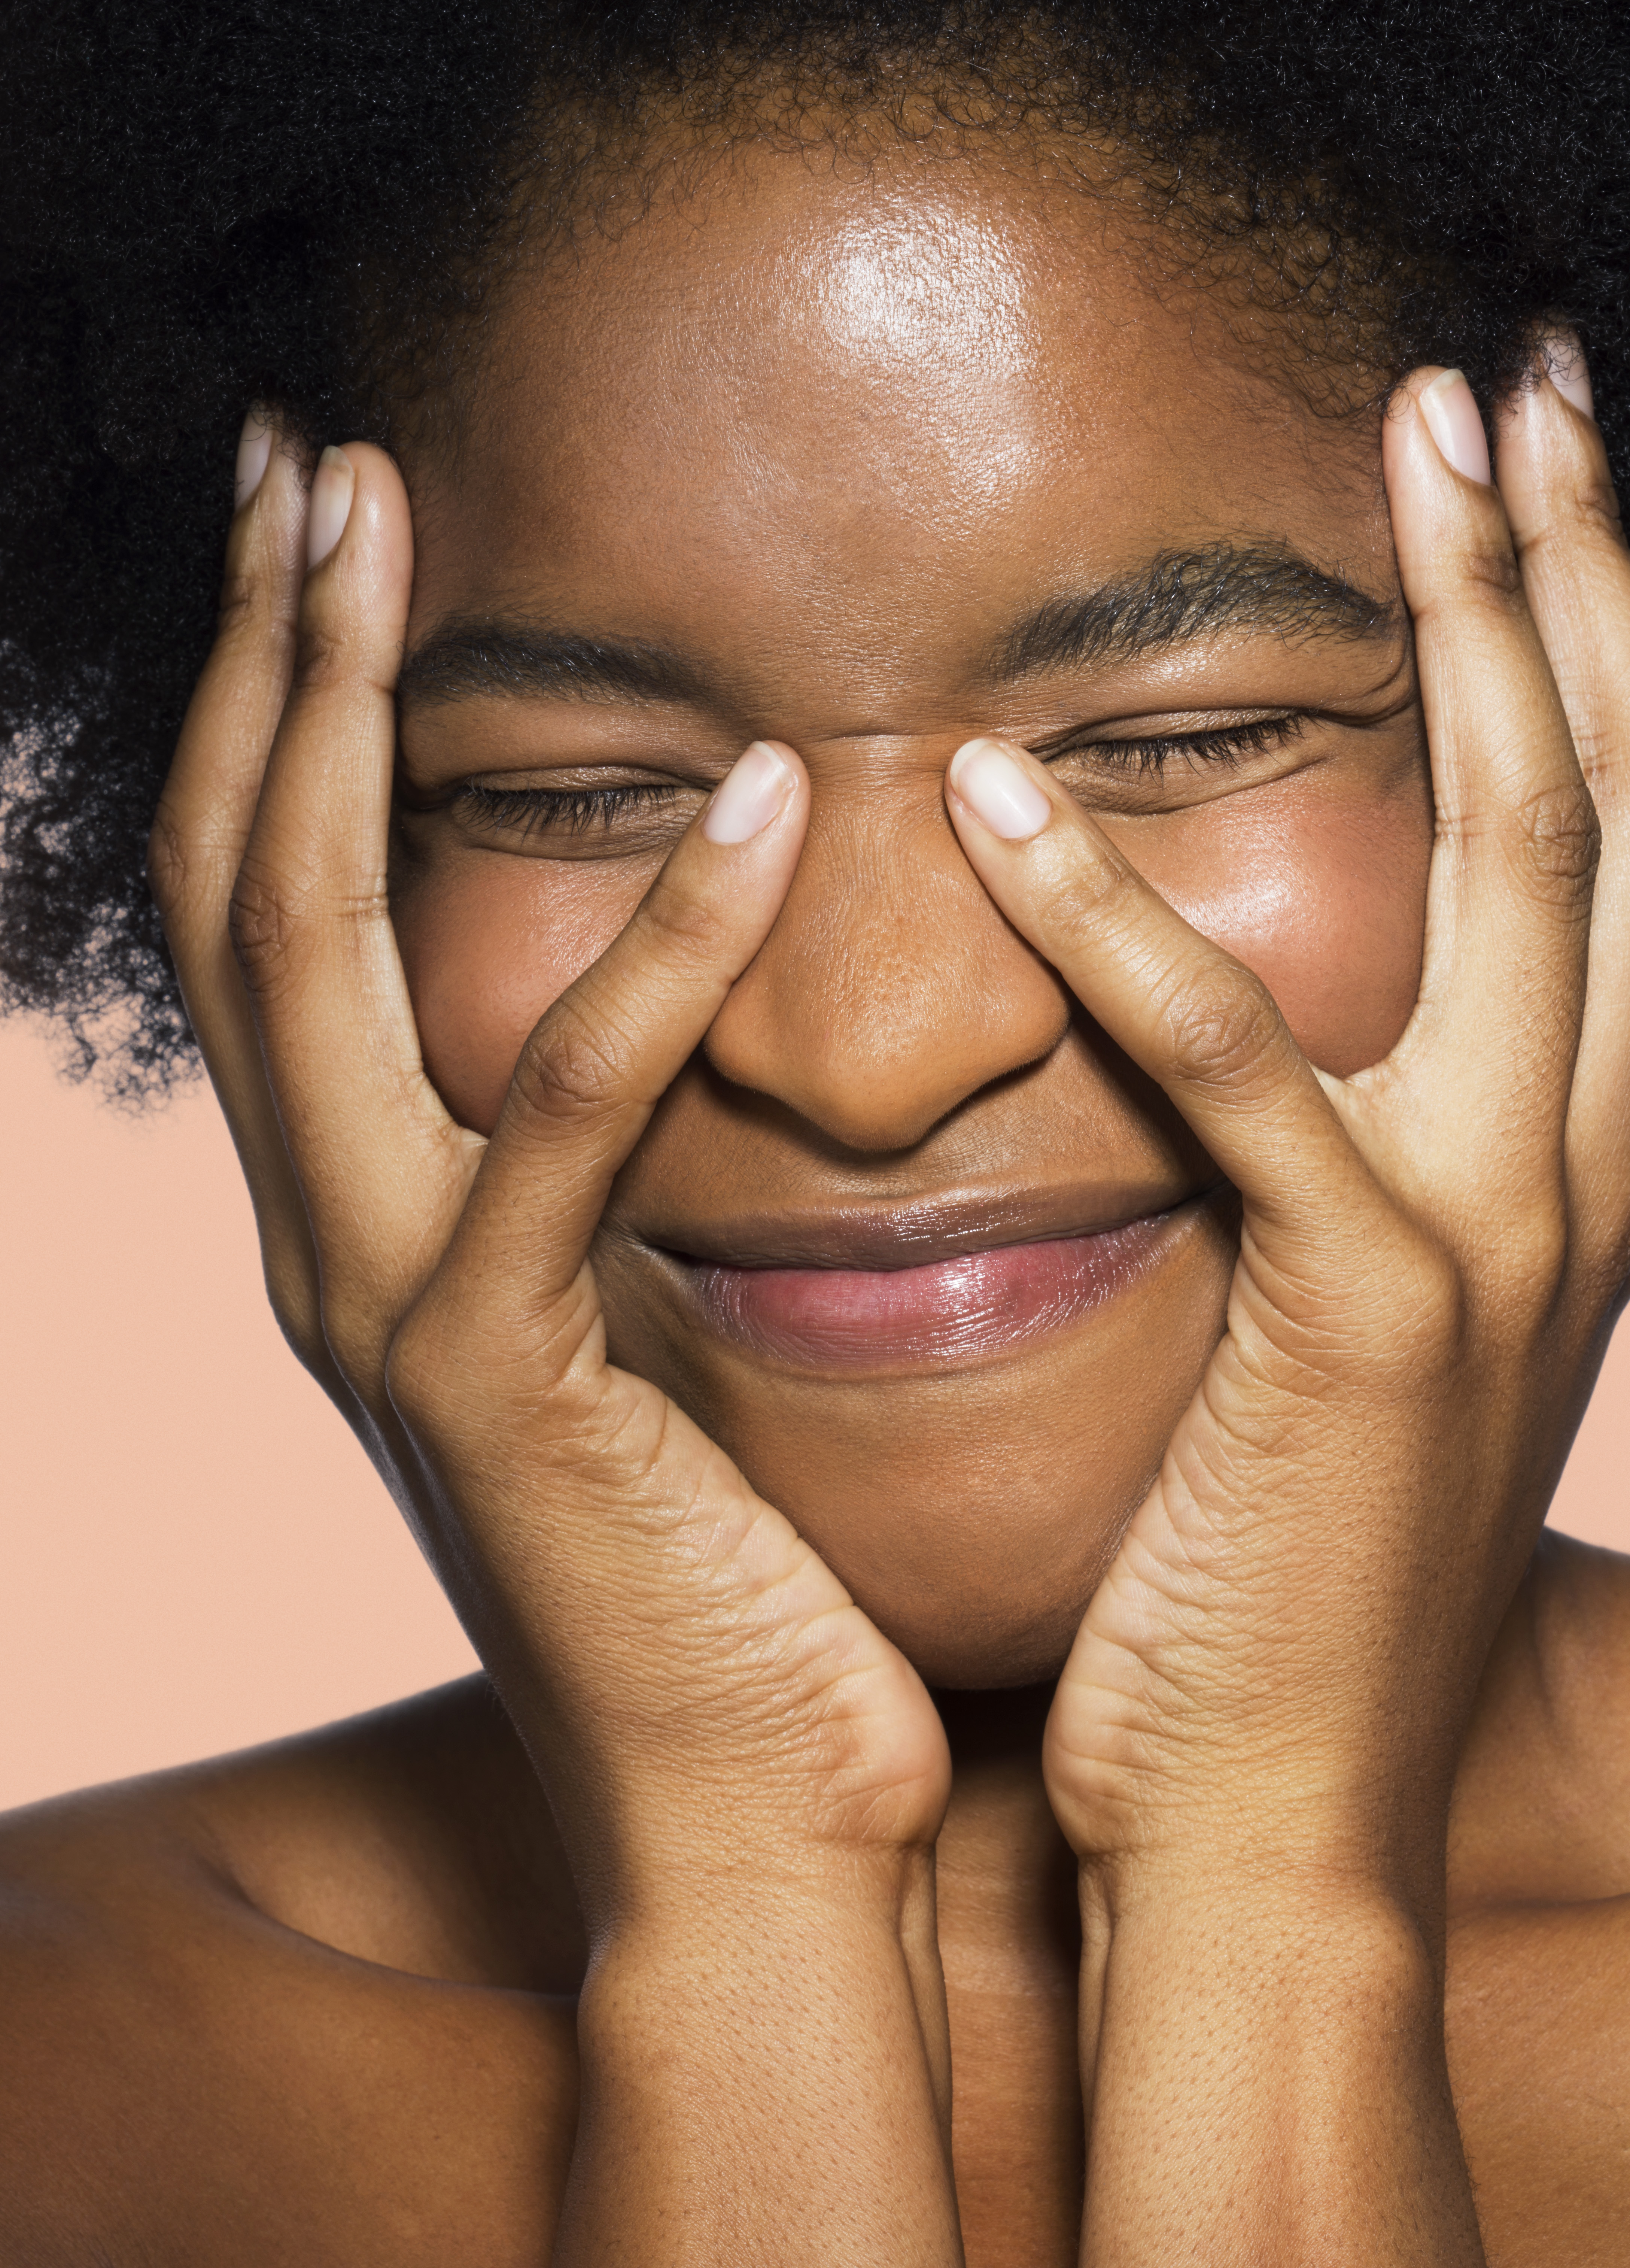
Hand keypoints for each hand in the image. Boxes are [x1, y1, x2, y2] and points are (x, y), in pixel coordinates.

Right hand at [150, 433, 949, 1929]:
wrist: (755, 1811)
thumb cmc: (729, 1556)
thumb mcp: (636, 1312)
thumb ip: (612, 1160)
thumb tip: (680, 972)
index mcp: (363, 1215)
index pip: (265, 912)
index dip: (263, 712)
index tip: (315, 530)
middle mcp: (328, 1243)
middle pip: (237, 891)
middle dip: (254, 662)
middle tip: (305, 456)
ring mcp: (386, 1312)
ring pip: (314, 964)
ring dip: (337, 730)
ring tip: (389, 531)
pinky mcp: (498, 1384)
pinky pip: (561, 1118)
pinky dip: (654, 951)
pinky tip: (753, 798)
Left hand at [943, 356, 1629, 1903]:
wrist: (1278, 1815)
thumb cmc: (1289, 1556)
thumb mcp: (1365, 1312)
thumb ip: (1359, 1146)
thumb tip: (1286, 996)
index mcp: (1581, 1158)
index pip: (1625, 831)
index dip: (1594, 631)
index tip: (1527, 464)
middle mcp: (1584, 1164)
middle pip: (1617, 788)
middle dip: (1571, 564)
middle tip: (1494, 371)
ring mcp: (1500, 1233)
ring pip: (1510, 858)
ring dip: (1460, 630)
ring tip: (1383, 448)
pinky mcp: (1361, 1310)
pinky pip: (1239, 1055)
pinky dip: (1119, 911)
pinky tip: (998, 789)